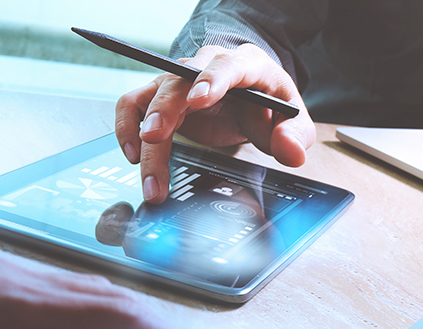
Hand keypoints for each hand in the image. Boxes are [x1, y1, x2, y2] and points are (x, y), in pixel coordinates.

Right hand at [116, 44, 314, 202]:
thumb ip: (295, 135)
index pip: (227, 66)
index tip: (199, 100)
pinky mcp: (162, 97)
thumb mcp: (292, 119)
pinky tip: (133, 155)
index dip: (212, 80)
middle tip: (155, 139)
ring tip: (144, 168)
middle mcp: (206, 67)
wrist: (252, 98)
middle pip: (179, 80)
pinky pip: (133, 103)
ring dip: (141, 129)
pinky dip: (127, 126)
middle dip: (165, 108)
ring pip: (152, 96)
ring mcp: (180, 81)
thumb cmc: (270, 105)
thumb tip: (291, 153)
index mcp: (245, 65)